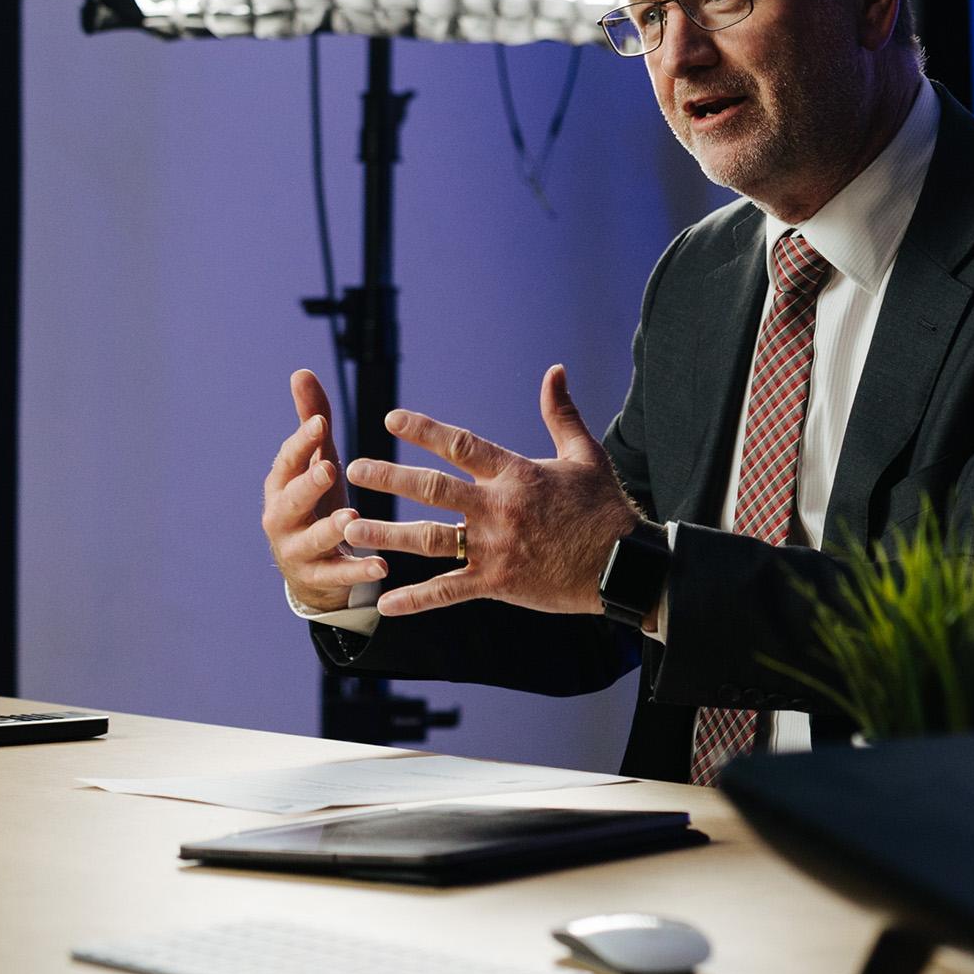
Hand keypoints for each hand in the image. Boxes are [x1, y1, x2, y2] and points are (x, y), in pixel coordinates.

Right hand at [260, 369, 387, 613]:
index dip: (301, 443)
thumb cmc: (315, 502)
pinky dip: (358, 572)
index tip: (321, 423)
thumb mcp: (315, 462)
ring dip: (331, 529)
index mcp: (281, 485)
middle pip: (291, 500)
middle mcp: (281, 517)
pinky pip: (338, 575)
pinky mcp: (319, 578)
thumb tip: (301, 372)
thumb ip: (311, 420)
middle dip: (308, 484)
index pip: (287, 461)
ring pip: (312, 539)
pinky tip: (381, 566)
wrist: (309, 567)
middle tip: (328, 468)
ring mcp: (298, 550)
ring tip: (353, 518)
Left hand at [343, 364, 644, 616]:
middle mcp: (499, 508)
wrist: (623, 564)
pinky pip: (448, 591)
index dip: (425, 430)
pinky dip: (416, 599)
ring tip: (350, 527)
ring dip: (386, 532)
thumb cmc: (604, 507)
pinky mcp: (498, 584)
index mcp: (516, 473)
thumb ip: (561, 413)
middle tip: (353, 469)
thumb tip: (555, 370)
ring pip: (429, 539)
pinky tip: (386, 603)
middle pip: (432, 488)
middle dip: (389, 477)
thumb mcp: (584, 455)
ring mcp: (495, 548)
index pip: (462, 444)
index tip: (391, 418)